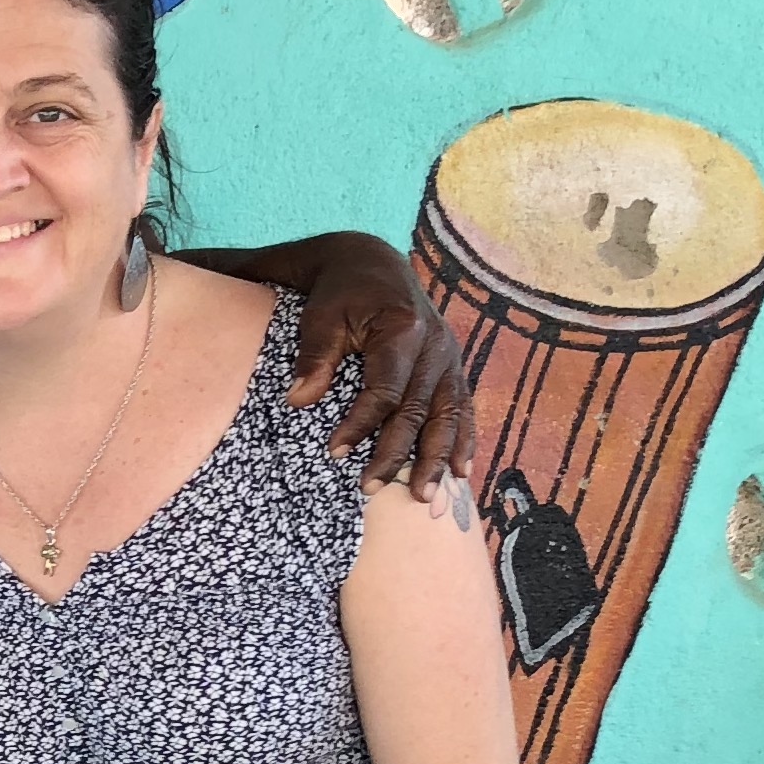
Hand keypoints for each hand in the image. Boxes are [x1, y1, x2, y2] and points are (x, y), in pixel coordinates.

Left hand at [283, 235, 472, 490]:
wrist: (373, 265)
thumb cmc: (340, 293)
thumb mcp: (320, 316)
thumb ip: (314, 357)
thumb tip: (299, 399)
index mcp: (403, 329)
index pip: (385, 390)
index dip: (360, 425)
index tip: (335, 452)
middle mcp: (435, 345)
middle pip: (418, 410)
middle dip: (397, 454)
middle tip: (371, 488)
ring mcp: (450, 356)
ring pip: (449, 416)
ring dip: (437, 460)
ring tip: (424, 498)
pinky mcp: (454, 366)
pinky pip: (464, 409)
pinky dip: (464, 442)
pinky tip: (462, 474)